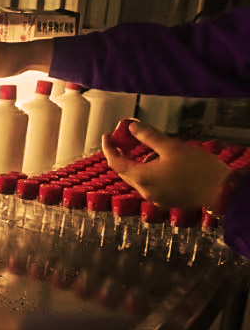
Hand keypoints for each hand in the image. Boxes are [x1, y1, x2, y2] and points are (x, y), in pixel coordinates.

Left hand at [101, 121, 230, 208]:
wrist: (222, 191)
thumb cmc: (198, 168)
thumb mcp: (171, 147)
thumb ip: (148, 136)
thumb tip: (131, 127)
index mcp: (142, 178)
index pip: (116, 162)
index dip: (108, 148)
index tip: (106, 136)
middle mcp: (145, 191)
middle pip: (125, 172)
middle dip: (123, 155)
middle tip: (125, 140)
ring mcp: (155, 199)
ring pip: (139, 179)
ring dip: (140, 164)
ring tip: (157, 151)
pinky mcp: (166, 202)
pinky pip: (151, 186)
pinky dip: (150, 174)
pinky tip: (165, 165)